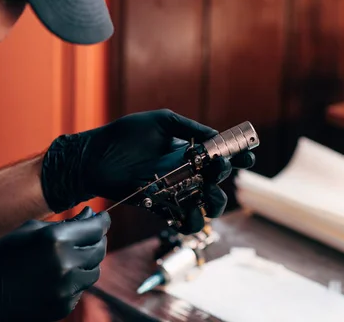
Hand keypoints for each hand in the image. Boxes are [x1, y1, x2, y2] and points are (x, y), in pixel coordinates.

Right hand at [0, 207, 109, 321]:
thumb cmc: (0, 256)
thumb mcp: (30, 230)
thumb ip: (65, 223)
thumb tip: (91, 216)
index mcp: (56, 240)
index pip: (95, 227)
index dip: (102, 220)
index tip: (103, 217)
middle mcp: (65, 264)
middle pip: (99, 250)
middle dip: (97, 239)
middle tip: (91, 233)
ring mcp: (65, 289)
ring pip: (93, 271)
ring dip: (88, 260)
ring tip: (72, 253)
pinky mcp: (62, 307)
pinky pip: (80, 289)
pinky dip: (75, 279)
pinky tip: (58, 273)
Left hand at [41, 109, 254, 231]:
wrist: (96, 156)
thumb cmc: (125, 135)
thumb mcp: (161, 122)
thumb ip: (189, 128)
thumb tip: (217, 137)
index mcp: (190, 150)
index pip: (220, 155)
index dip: (237, 157)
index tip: (247, 155)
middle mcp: (186, 172)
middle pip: (218, 181)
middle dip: (224, 176)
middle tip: (217, 167)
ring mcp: (175, 191)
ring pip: (207, 204)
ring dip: (215, 203)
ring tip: (207, 194)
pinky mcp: (161, 206)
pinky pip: (182, 219)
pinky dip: (191, 221)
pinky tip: (189, 214)